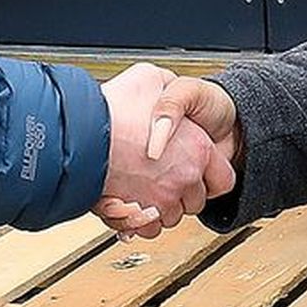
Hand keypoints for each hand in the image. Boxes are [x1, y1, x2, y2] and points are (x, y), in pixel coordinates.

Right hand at [97, 62, 235, 235]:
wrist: (83, 132)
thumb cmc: (116, 107)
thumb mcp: (151, 78)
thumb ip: (167, 86)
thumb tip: (167, 86)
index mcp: (198, 148)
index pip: (223, 178)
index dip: (210, 175)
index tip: (200, 172)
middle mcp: (185, 177)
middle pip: (196, 199)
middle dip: (183, 191)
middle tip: (166, 176)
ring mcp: (163, 198)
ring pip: (173, 215)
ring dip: (163, 206)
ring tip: (147, 188)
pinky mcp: (141, 215)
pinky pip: (151, 228)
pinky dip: (144, 222)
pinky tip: (135, 205)